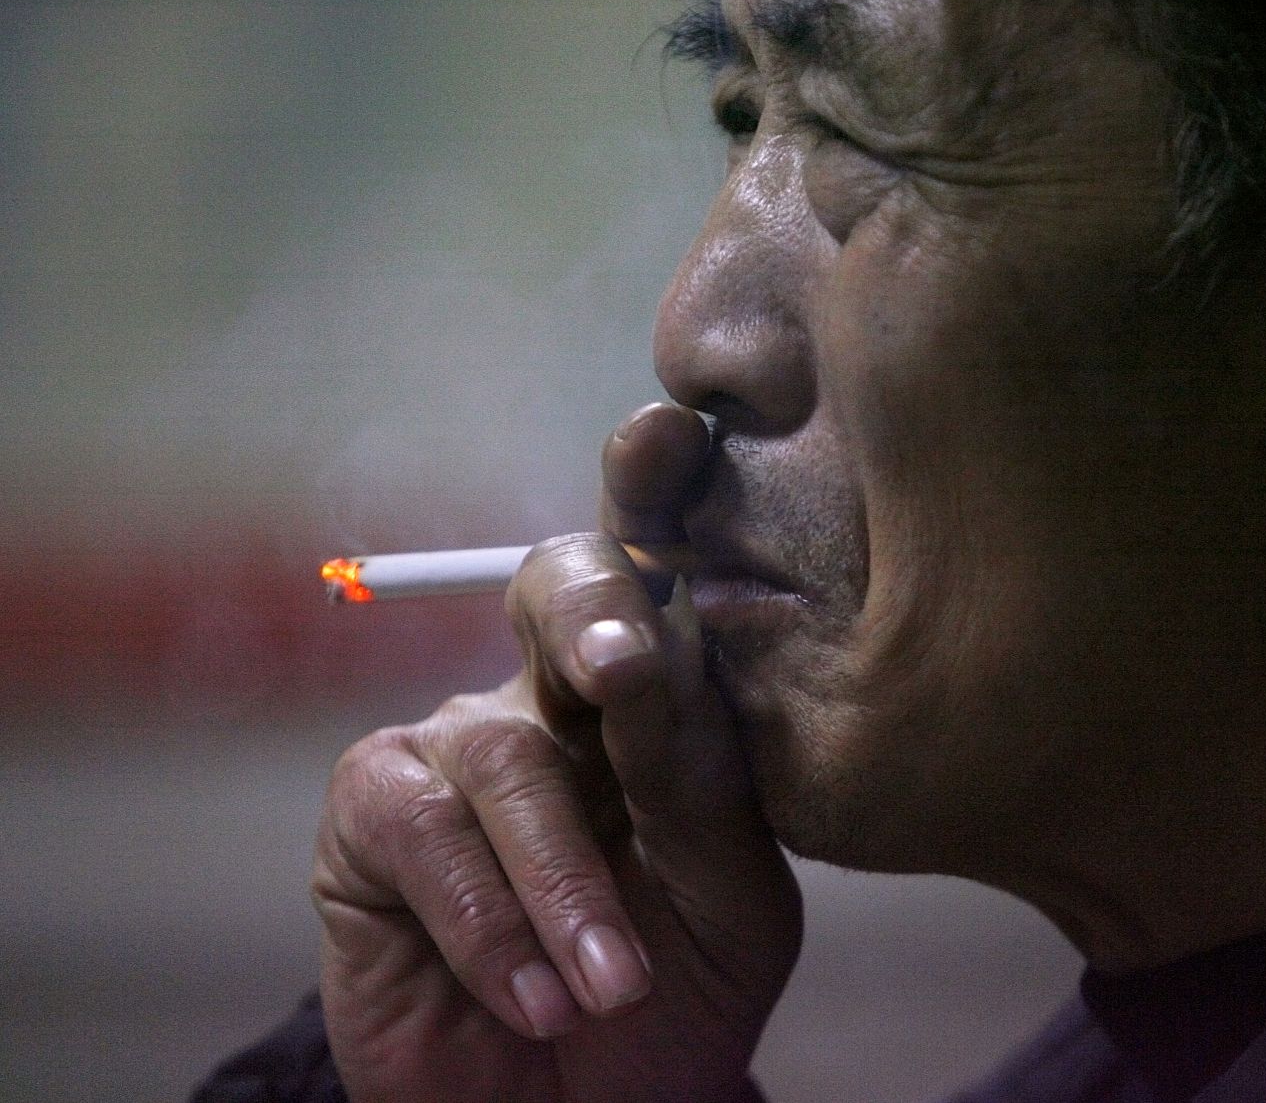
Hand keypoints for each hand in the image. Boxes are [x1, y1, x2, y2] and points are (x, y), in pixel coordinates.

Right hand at [312, 403, 801, 1102]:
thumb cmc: (675, 995)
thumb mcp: (730, 892)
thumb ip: (700, 770)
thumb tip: (658, 648)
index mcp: (653, 695)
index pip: (656, 572)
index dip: (655, 489)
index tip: (672, 433)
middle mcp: (549, 694)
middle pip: (554, 585)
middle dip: (589, 607)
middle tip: (619, 663)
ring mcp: (454, 747)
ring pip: (503, 754)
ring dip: (564, 883)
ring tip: (608, 988)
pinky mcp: (373, 820)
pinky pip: (420, 829)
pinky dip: (485, 920)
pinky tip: (530, 995)